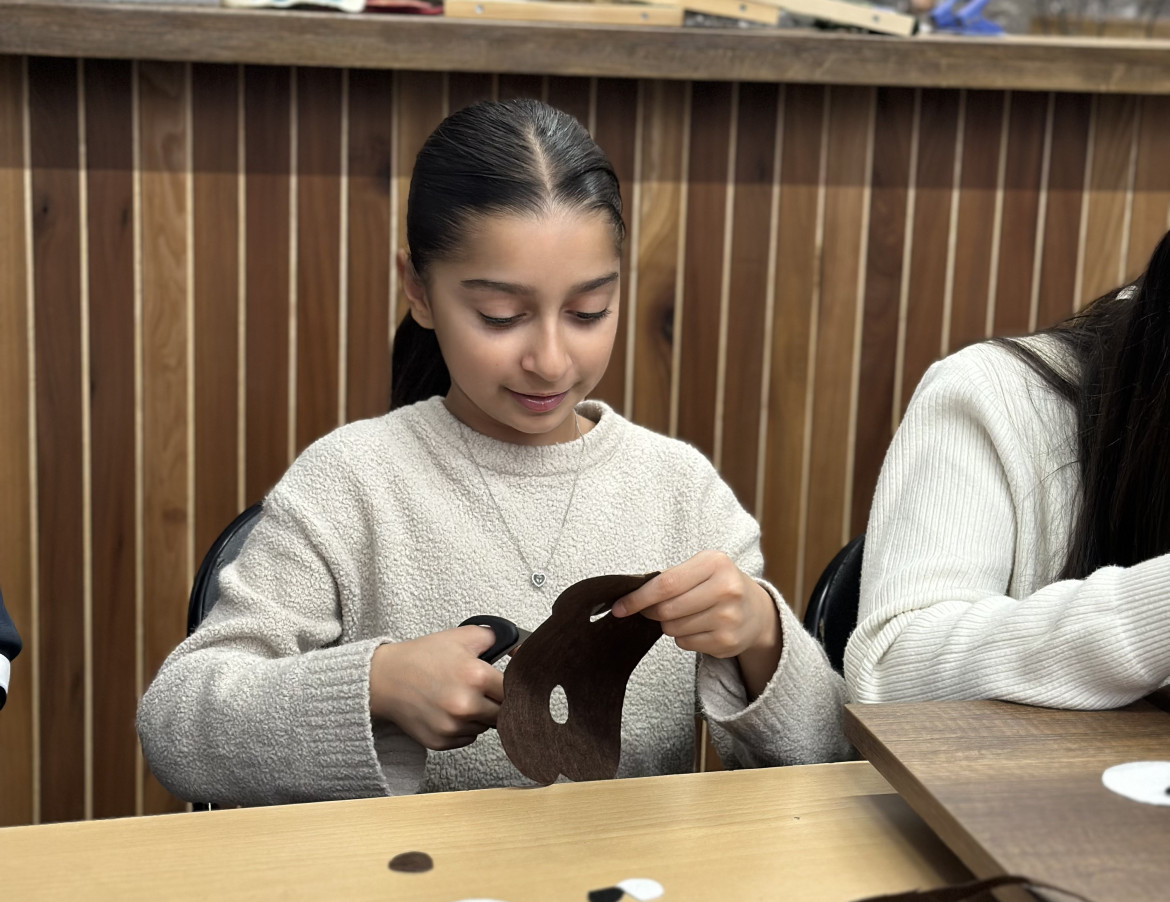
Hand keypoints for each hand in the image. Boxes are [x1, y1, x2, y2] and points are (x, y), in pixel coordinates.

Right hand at [369, 626, 504, 750]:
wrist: (385, 678)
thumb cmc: (422, 657)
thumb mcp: (461, 636)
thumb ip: (495, 638)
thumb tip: (519, 648)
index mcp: (477, 677)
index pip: (513, 691)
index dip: (508, 686)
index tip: (500, 683)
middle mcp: (467, 705)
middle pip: (502, 713)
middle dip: (494, 702)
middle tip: (480, 691)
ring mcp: (453, 726)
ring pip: (485, 727)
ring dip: (479, 716)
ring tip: (459, 697)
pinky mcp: (441, 742)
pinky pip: (467, 738)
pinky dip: (463, 728)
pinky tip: (448, 710)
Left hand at [612, 550, 782, 698]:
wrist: (757, 611)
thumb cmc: (719, 585)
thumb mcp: (701, 569)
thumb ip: (670, 579)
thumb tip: (629, 598)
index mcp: (715, 563)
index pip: (665, 584)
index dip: (637, 598)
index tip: (618, 607)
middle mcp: (726, 589)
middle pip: (667, 610)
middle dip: (651, 612)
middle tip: (653, 610)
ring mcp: (729, 618)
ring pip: (673, 628)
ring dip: (669, 624)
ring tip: (686, 615)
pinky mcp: (727, 642)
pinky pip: (685, 643)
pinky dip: (683, 637)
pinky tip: (699, 627)